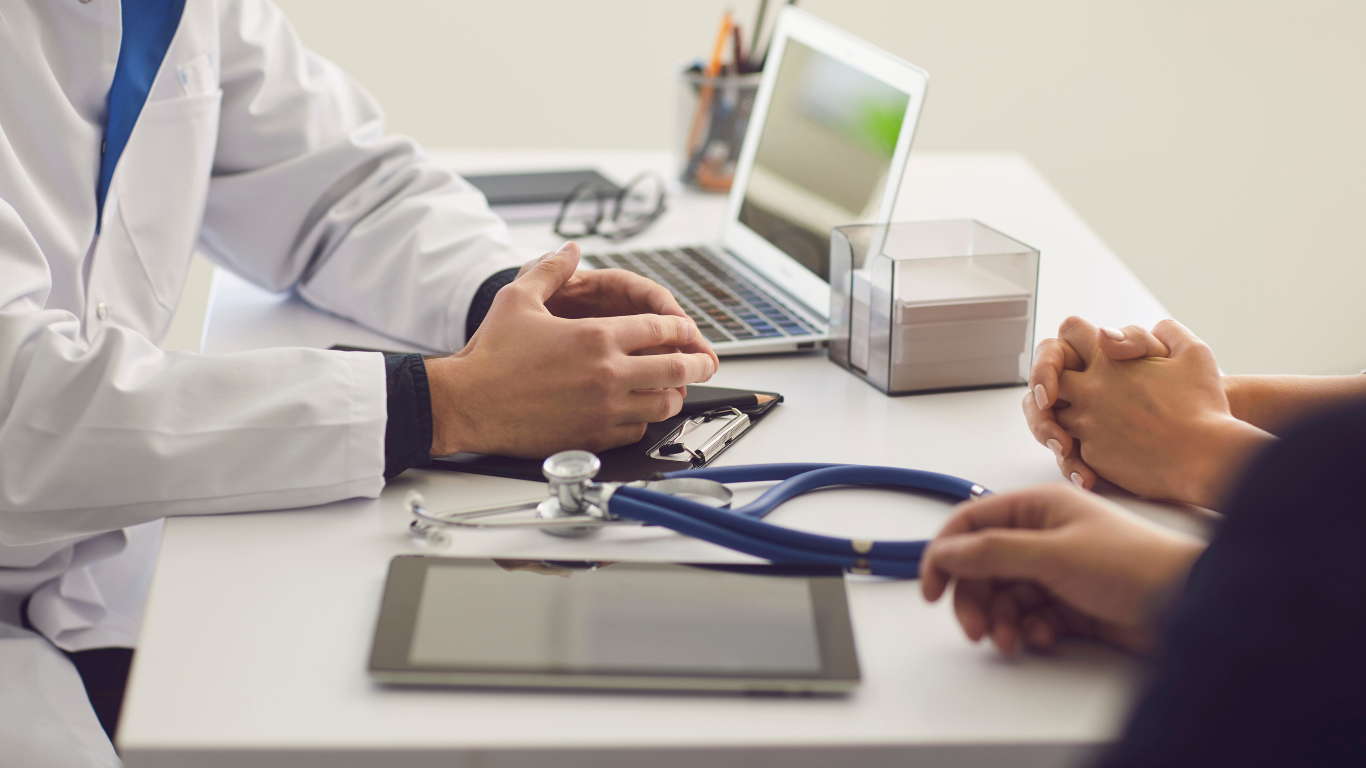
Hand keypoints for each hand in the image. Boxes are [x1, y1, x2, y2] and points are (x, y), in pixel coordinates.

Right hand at [426, 242, 716, 456]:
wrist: (466, 403)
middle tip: (705, 363)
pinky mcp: (594, 437)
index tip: (688, 332)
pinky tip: (639, 412)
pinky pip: (636, 430)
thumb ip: (551, 270)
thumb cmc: (490, 355)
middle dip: (697, 364)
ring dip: (674, 395)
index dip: (682, 330)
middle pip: (676, 369)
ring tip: (675, 389)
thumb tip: (571, 250)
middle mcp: (608, 375)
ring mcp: (604, 409)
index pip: (661, 331)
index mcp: (597, 337)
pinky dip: (643, 420)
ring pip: (663, 404)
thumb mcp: (518, 298)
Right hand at [921, 484, 1204, 655]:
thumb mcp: (1052, 554)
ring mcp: (1056, 570)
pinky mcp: (1070, 603)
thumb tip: (945, 551)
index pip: (970, 525)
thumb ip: (991, 553)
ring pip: (1003, 596)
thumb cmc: (1134, 565)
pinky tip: (1045, 636)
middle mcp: (1043, 535)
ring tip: (1012, 638)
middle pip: (982, 567)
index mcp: (1037, 508)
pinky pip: (1028, 617)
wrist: (1191, 603)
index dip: (945, 555)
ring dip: (1000, 620)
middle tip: (975, 628)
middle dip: (974, 599)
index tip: (930, 589)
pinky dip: (1028, 630)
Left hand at [1053, 317, 1272, 506]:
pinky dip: (1072, 450)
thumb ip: (1166, 332)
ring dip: (1059, 414)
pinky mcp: (1090, 454)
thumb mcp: (1194, 353)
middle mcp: (1090, 390)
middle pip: (1046, 374)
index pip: (1070, 331)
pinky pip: (1066, 449)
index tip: (1083, 347)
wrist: (1205, 457)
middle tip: (1062, 385)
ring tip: (1080, 420)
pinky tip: (1092, 451)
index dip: (1075, 336)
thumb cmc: (1203, 406)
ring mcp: (1086, 424)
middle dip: (1050, 376)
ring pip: (1051, 414)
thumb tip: (1148, 329)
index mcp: (1109, 361)